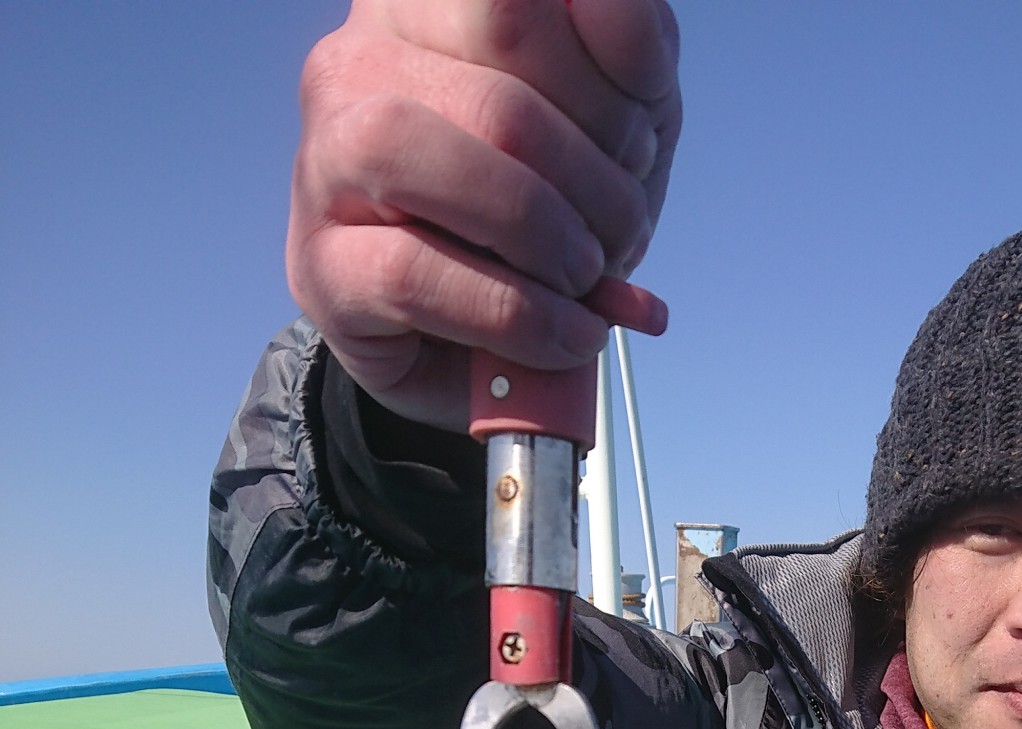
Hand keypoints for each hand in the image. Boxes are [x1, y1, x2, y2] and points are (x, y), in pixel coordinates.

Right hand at [288, 0, 680, 425]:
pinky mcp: (322, 268)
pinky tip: (562, 333)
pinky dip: (512, 315)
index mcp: (427, 3)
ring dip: (540, 238)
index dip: (604, 84)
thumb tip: (615, 18)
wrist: (493, 341)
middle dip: (591, 183)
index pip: (513, 6)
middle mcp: (358, 59)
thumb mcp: (622, 111)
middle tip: (622, 229)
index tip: (638, 145)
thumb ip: (628, 45)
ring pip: (415, 159)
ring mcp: (325, 161)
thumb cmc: (552, 209)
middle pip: (494, 98)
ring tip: (585, 278)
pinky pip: (409, 276)